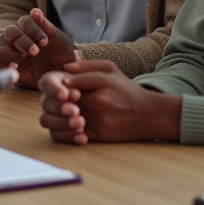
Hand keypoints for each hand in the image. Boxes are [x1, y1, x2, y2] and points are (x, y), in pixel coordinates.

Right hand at [0, 9, 79, 87]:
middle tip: (35, 52)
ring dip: (9, 53)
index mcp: (30, 29)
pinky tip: (14, 68)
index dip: (34, 30)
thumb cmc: (62, 58)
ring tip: (21, 60)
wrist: (61, 80)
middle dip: (23, 41)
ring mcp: (8, 52)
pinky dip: (2, 65)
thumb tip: (35, 11)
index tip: (45, 42)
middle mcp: (17, 38)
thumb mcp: (62, 44)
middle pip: (11, 32)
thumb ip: (49, 29)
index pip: (25, 22)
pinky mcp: (4, 67)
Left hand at [37, 60, 180, 144]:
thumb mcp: (109, 70)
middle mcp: (96, 104)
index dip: (57, 85)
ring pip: (60, 120)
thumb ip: (86, 67)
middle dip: (54, 100)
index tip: (62, 86)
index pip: (63, 84)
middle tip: (61, 99)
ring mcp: (97, 122)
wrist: (149, 114)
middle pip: (58, 102)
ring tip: (66, 111)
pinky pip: (70, 136)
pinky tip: (73, 123)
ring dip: (57, 116)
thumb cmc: (126, 90)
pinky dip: (65, 132)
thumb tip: (64, 69)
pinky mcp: (98, 136)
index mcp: (97, 85)